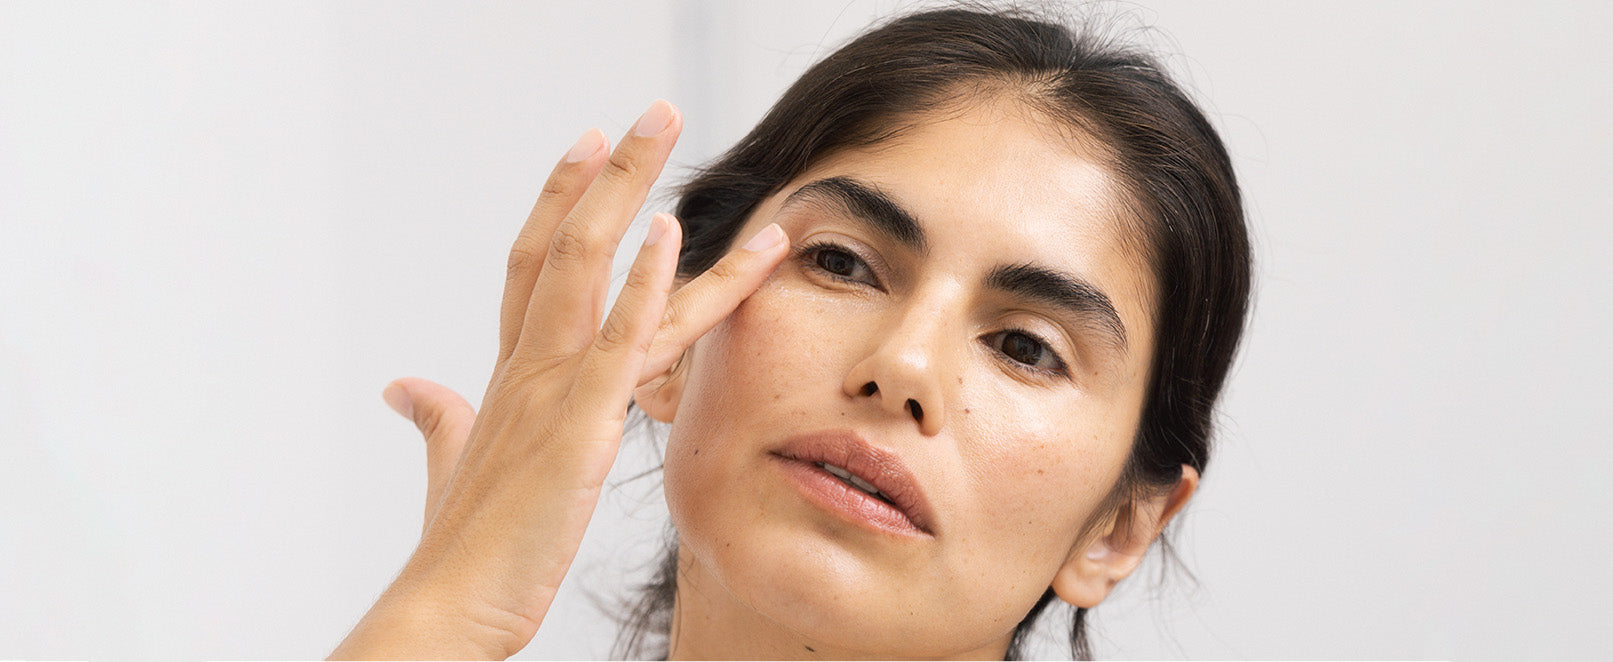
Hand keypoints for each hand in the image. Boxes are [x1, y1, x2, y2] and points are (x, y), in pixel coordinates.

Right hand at [329, 100, 789, 659]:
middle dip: (609, 175)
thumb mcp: (453, 465)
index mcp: (511, 373)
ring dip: (632, 195)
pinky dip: (644, 285)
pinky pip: (616, 342)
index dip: (560, 202)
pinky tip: (671, 235)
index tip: (589, 148)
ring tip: (665, 132)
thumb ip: (438, 418)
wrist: (448, 607)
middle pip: (566, 245)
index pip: (533, 264)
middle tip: (651, 113)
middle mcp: (529, 365)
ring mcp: (552, 389)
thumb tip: (406, 388)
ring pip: (592, 271)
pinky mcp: (578, 426)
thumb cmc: (463, 546)